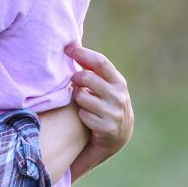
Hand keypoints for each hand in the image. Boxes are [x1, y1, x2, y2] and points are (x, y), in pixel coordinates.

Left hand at [66, 44, 133, 174]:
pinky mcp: (107, 128)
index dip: (83, 53)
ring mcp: (114, 112)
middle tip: (73, 81)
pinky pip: (83, 114)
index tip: (68, 48)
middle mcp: (119, 96)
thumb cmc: (106, 106)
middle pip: (87, 77)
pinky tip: (88, 119)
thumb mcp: (107, 87)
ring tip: (83, 103)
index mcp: (119, 82)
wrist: (118, 138)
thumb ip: (95, 72)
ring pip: (81, 97)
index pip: (101, 62)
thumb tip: (74, 49)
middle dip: (75, 78)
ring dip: (77, 99)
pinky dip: (81, 115)